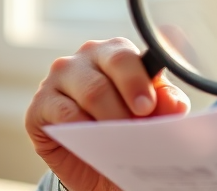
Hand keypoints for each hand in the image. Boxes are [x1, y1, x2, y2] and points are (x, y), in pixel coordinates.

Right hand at [25, 37, 189, 190]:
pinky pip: (64, 113)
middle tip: (140, 120)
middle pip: (113, 64)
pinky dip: (83, 129)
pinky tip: (94, 142)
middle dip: (130, 93)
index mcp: (118, 52)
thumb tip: (175, 103)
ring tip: (123, 139)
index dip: (141, 79)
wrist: (97, 164)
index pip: (130, 53)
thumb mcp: (152, 117)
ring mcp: (61, 77)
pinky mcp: (41, 104)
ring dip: (111, 117)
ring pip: (91, 90)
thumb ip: (166, 105)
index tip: (149, 105)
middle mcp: (88, 56)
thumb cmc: (127, 128)